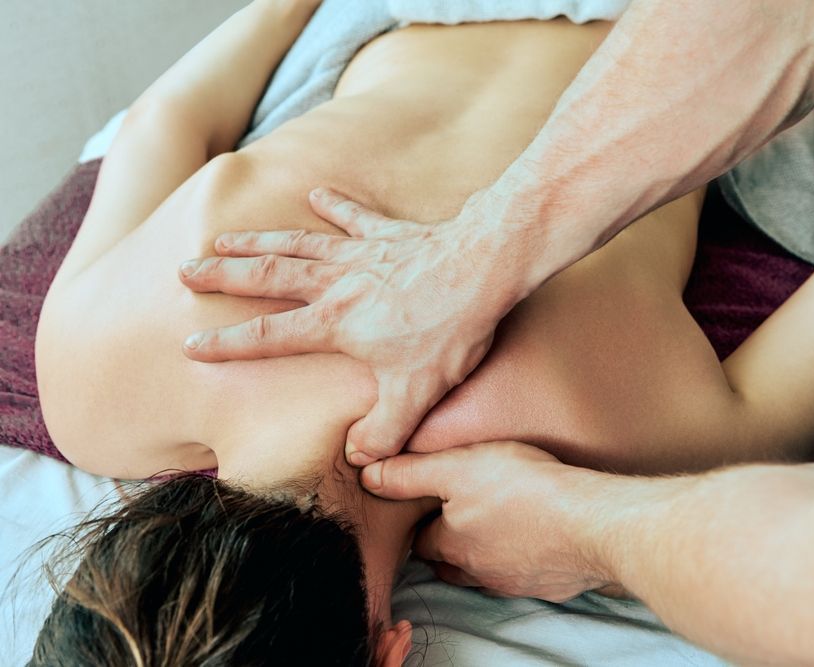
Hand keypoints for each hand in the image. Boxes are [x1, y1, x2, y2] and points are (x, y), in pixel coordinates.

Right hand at [179, 189, 524, 463]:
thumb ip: (384, 431)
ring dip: (257, 241)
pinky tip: (316, 192)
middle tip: (185, 270)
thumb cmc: (450, 329)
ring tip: (222, 237)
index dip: (227, 345)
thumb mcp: (417, 393)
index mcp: (336, 323)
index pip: (269, 337)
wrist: (485, 268)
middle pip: (267, 278)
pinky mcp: (388, 233)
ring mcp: (360, 253)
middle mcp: (337, 284)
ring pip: (295, 244)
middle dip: (223, 276)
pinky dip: (333, 204)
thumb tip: (359, 458)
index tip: (191, 346)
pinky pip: (353, 215)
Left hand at [361, 441, 617, 601]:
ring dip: (486, 553)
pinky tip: (536, 537)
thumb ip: (410, 473)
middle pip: (450, 561)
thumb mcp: (458, 466)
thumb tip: (367, 474)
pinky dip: (523, 559)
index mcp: (450, 543)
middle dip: (451, 542)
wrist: (590, 523)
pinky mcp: (547, 583)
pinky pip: (525, 574)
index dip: (425, 520)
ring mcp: (513, 582)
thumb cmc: (523, 488)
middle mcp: (476, 570)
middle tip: (464, 514)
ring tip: (499, 525)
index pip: (422, 539)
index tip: (434, 503)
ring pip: (485, 571)